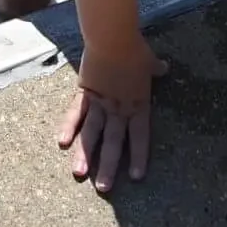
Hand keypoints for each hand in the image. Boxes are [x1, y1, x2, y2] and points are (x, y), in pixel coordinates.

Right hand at [58, 39, 167, 192]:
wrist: (112, 38)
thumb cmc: (134, 48)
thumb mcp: (149, 60)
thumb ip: (155, 69)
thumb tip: (165, 68)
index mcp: (137, 104)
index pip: (139, 137)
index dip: (137, 156)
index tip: (135, 177)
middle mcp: (118, 109)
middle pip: (113, 142)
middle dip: (108, 166)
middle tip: (104, 188)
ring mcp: (99, 103)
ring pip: (92, 133)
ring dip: (85, 154)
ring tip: (79, 174)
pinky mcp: (84, 93)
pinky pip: (75, 114)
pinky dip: (69, 127)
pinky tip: (62, 143)